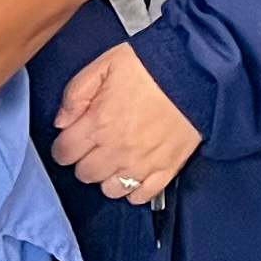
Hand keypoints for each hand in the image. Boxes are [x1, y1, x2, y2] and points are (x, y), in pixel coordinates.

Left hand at [53, 45, 206, 206]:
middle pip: (85, 173)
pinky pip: (141, 196)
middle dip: (85, 159)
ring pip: (110, 189)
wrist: (198, 70)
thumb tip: (62, 121)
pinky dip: (134, 190)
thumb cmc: (152, 64)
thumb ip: (75, 93)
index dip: (65, 145)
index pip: (64, 153)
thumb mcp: (105, 64)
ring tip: (117, 159)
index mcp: (98, 122)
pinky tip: (135, 173)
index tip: (73, 137)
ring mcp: (142, 163)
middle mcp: (117, 149)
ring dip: (108, 176)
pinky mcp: (166, 169)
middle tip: (97, 144)